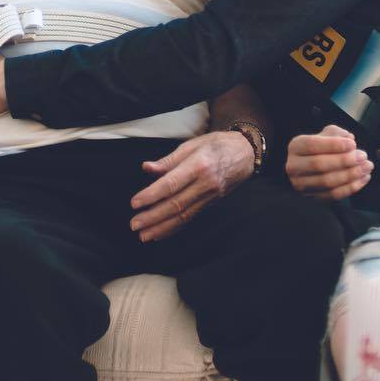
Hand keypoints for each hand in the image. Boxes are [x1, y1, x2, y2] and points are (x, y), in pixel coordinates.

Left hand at [129, 131, 254, 242]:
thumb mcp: (192, 144)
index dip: (152, 195)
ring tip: (144, 235)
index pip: (171, 184)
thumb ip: (169, 160)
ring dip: (162, 227)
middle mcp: (205, 184)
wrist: (245, 154)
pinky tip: (161, 233)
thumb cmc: (216, 145)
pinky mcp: (211, 203)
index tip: (135, 203)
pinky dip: (175, 227)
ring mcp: (209, 196)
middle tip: (134, 225)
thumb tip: (147, 168)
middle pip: (176, 204)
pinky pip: (191, 217)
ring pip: (183, 215)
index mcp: (198, 165)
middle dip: (153, 217)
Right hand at [285, 124, 372, 200]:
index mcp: (295, 147)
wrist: (312, 166)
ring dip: (351, 175)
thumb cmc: (322, 148)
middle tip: (363, 156)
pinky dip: (352, 187)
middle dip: (345, 161)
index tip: (353, 144)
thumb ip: (337, 133)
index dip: (333, 145)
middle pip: (319, 165)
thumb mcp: (326, 135)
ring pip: (327, 182)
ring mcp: (301, 184)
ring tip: (367, 166)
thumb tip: (349, 138)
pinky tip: (364, 178)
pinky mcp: (312, 197)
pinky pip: (334, 194)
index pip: (312, 145)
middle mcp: (294, 166)